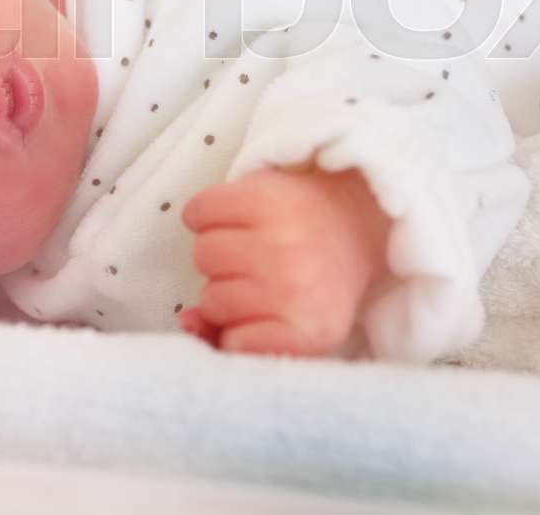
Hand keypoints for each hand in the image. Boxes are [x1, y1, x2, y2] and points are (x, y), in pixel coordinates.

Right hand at [179, 166, 388, 356]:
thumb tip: (187, 320)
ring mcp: (279, 237)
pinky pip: (198, 212)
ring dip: (216, 252)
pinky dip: (204, 214)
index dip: (237, 327)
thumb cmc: (312, 282)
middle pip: (212, 299)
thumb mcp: (289, 328)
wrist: (352, 219)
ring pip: (202, 255)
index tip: (260, 315)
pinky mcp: (263, 195)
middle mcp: (296, 284)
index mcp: (311, 329)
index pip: (234, 344)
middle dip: (226, 288)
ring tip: (246, 246)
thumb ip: (232, 338)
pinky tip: (231, 218)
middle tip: (257, 276)